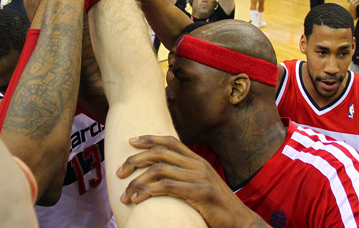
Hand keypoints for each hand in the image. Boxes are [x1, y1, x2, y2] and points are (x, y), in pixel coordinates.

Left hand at [117, 135, 260, 226]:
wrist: (240, 222)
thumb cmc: (215, 207)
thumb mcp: (200, 185)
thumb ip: (184, 176)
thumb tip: (159, 172)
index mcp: (197, 161)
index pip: (170, 141)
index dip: (149, 138)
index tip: (131, 141)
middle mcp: (198, 165)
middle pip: (159, 153)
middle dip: (135, 160)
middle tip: (118, 172)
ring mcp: (200, 178)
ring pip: (159, 170)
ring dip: (137, 182)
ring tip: (125, 194)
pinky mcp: (200, 193)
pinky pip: (167, 187)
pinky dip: (148, 192)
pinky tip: (137, 199)